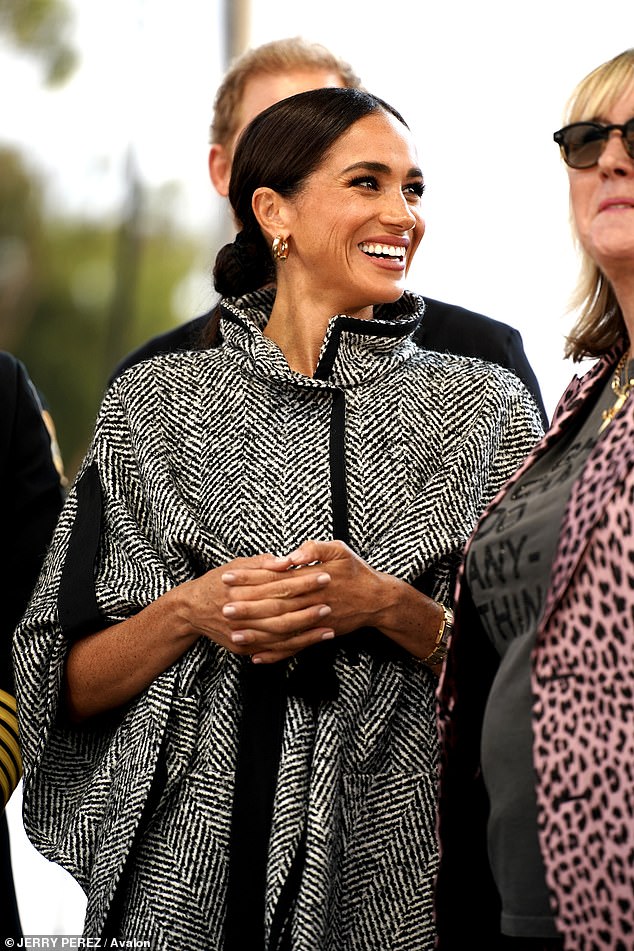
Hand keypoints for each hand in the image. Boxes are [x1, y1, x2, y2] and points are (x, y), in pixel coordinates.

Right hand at [176, 552, 335, 660]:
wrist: (191, 610)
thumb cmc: (218, 582)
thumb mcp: (236, 565)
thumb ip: (263, 563)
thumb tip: (288, 560)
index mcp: (240, 587)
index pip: (277, 584)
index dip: (302, 581)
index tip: (323, 576)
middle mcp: (239, 611)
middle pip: (280, 610)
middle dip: (307, 608)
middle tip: (330, 603)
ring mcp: (240, 632)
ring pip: (278, 634)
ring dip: (306, 632)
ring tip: (328, 627)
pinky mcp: (243, 647)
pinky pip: (272, 649)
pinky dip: (293, 647)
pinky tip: (311, 641)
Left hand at [222, 540, 386, 662]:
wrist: (378, 600)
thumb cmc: (356, 571)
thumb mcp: (338, 549)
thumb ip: (313, 548)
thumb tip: (289, 556)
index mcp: (310, 578)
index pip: (273, 577)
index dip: (249, 577)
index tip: (228, 576)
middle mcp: (310, 601)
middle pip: (273, 605)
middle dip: (247, 606)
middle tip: (223, 607)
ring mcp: (314, 621)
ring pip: (281, 629)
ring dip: (257, 633)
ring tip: (233, 634)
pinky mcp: (317, 635)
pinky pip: (294, 648)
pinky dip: (276, 654)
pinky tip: (257, 657)